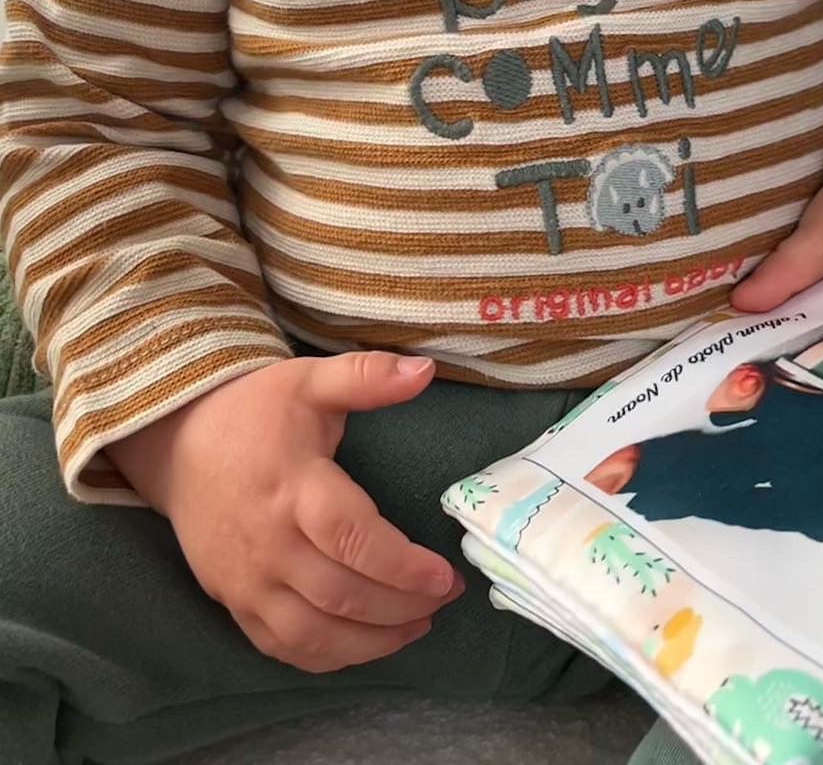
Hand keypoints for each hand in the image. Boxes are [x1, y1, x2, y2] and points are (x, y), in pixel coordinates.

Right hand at [106, 351, 464, 672]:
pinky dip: (327, 656)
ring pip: (312, 633)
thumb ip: (367, 377)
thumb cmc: (252, 410)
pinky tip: (366, 644)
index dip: (402, 565)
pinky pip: (280, 646)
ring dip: (372, 642)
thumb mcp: (309, 380)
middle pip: (340, 595)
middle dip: (401, 605)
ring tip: (418, 625)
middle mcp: (268, 543)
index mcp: (293, 488)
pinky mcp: (232, 600)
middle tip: (445, 597)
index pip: (352, 539)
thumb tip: (426, 370)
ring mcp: (246, 580)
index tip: (444, 575)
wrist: (173, 441)